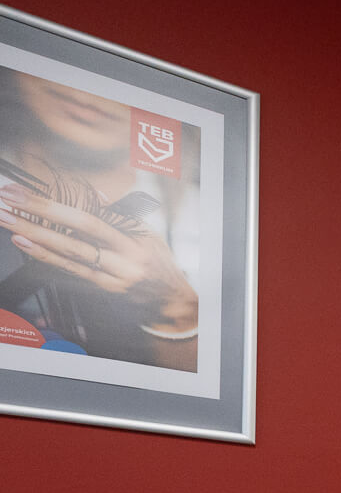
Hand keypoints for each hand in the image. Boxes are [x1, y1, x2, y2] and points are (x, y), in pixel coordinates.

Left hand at [0, 184, 198, 334]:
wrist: (172, 300)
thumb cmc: (159, 260)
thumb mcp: (147, 233)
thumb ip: (118, 215)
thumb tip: (93, 194)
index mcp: (134, 244)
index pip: (89, 221)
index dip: (54, 206)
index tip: (25, 193)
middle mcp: (123, 263)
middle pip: (74, 238)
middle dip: (36, 217)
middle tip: (6, 202)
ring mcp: (112, 279)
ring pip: (68, 256)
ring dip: (33, 236)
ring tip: (8, 221)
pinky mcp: (104, 290)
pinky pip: (71, 271)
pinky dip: (46, 256)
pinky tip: (26, 243)